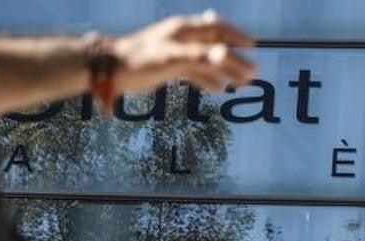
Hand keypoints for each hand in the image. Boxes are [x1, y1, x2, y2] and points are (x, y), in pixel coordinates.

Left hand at [111, 10, 256, 93]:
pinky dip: (208, 80)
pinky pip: (194, 72)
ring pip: (207, 61)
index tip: (253, 46)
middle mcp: (182, 39)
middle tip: (253, 72)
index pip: (217, 28)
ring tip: (241, 83)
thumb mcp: (171, 57)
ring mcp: (176, 53)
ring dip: (224, 71)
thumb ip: (199, 56)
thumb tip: (225, 54)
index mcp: (183, 30)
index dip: (236, 36)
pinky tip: (218, 89)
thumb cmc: (139, 60)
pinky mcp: (169, 67)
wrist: (111, 70)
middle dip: (235, 58)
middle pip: (215, 46)